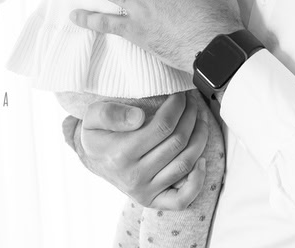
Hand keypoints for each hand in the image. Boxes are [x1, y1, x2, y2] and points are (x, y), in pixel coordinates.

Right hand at [61, 91, 209, 209]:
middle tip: (192, 102)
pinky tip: (202, 161)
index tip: (180, 94)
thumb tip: (138, 116)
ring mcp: (144, 190)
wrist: (92, 159)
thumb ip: (111, 113)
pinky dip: (197, 182)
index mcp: (121, 153)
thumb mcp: (93, 117)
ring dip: (200, 138)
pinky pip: (181, 199)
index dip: (178, 106)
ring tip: (199, 119)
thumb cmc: (97, 135)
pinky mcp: (152, 200)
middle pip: (178, 142)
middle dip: (191, 116)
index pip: (163, 126)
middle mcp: (134, 176)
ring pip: (185, 164)